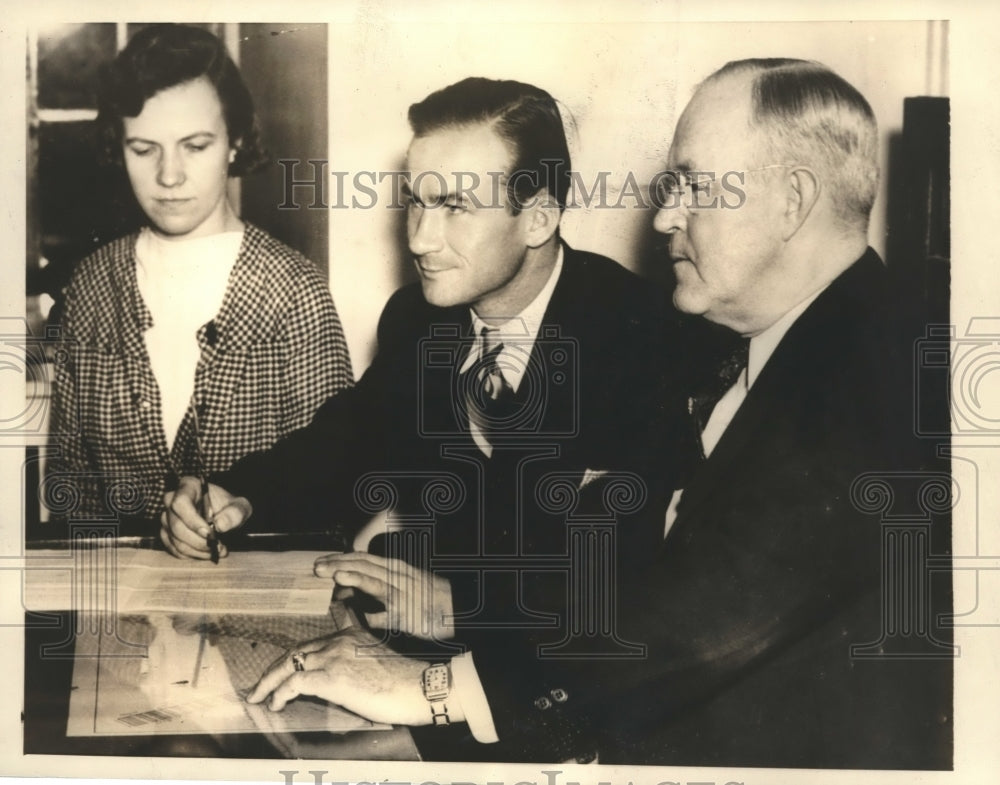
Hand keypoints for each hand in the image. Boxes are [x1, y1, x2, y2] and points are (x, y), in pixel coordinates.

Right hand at [160, 476, 250, 559]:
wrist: (224, 515)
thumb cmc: (229, 507)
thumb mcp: (240, 507)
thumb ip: (234, 514)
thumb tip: (219, 526)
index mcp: (188, 486)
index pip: (180, 503)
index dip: (192, 520)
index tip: (209, 533)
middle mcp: (172, 500)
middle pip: (176, 525)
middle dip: (198, 541)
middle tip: (218, 547)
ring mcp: (167, 518)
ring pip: (175, 540)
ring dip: (197, 550)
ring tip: (216, 551)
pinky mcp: (167, 533)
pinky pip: (174, 549)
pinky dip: (192, 555)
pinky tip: (207, 553)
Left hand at [246, 627, 452, 725]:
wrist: (417, 687)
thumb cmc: (401, 682)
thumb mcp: (373, 664)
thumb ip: (351, 665)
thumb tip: (332, 685)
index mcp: (349, 635)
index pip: (311, 645)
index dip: (292, 659)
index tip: (281, 673)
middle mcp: (339, 640)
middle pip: (295, 652)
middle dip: (273, 670)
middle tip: (260, 685)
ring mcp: (334, 657)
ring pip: (289, 665)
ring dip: (269, 682)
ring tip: (259, 696)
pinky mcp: (332, 676)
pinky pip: (295, 682)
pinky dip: (281, 693)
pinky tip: (277, 703)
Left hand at [314, 552, 454, 640]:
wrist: (459, 610)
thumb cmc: (430, 600)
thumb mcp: (406, 586)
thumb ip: (379, 587)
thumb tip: (349, 595)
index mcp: (395, 569)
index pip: (362, 559)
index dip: (341, 559)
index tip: (323, 562)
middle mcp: (397, 577)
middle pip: (363, 565)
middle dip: (338, 564)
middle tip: (316, 567)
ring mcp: (401, 595)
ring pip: (372, 581)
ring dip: (351, 577)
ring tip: (333, 576)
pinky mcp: (405, 615)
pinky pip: (384, 615)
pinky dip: (369, 614)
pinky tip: (356, 614)